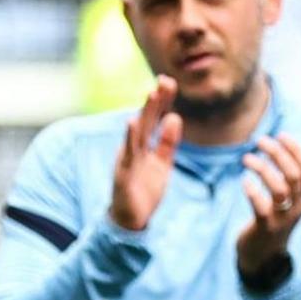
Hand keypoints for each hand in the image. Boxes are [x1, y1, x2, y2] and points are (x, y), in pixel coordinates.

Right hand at [108, 75, 182, 232]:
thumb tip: (175, 117)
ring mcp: (128, 159)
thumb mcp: (162, 163)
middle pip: (146, 120)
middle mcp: (134, 147)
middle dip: (155, 100)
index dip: (162, 101)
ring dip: (145, 112)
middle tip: (164, 80)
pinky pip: (129, 153)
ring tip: (152, 93)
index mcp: (144, 145)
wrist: (130, 219)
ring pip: (138, 132)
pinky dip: (129, 137)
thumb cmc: (144, 190)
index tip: (170, 82)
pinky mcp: (125, 172)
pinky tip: (131, 121)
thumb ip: (168, 142)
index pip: (154, 119)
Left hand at [235, 133, 300, 287]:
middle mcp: (298, 207)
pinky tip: (244, 182)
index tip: (281, 135)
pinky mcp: (266, 228)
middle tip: (260, 141)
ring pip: (280, 189)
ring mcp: (283, 219)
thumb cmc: (274, 222)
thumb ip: (298, 183)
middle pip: (295, 174)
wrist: (263, 257)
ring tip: (247, 158)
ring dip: (263, 169)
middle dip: (278, 153)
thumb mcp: (291, 203)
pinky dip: (253, 192)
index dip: (297, 149)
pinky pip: (262, 208)